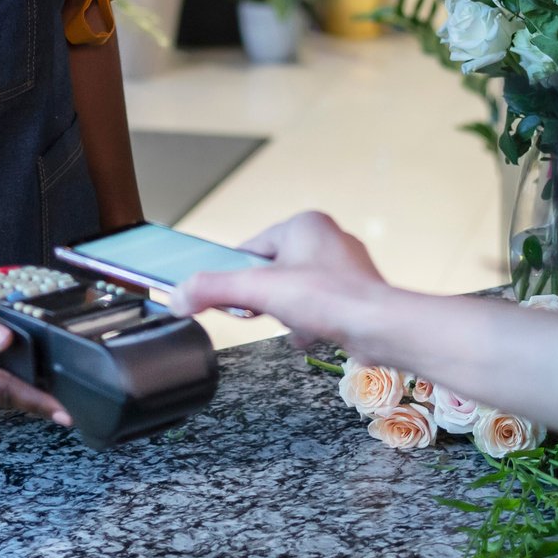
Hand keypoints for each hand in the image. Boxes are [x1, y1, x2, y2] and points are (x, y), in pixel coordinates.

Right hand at [169, 211, 393, 345]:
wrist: (379, 327)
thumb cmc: (332, 299)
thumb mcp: (259, 291)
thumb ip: (213, 290)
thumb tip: (178, 295)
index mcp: (304, 224)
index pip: (251, 247)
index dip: (238, 275)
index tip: (234, 297)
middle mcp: (327, 237)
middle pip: (272, 272)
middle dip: (269, 299)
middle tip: (273, 311)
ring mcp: (344, 266)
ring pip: (296, 292)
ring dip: (291, 314)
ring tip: (300, 322)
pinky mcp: (355, 292)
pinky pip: (319, 307)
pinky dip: (312, 323)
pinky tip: (315, 333)